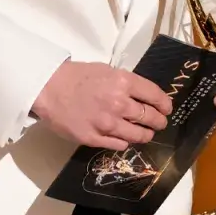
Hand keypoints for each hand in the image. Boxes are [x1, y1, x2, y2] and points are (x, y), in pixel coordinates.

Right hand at [30, 62, 171, 150]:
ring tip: (146, 134)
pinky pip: (119, 144)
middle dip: (159, 122)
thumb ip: (126, 83)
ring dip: (146, 135)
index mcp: (123, 82)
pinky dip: (125, 141)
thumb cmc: (77, 76)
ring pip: (138, 135)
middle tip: (159, 123)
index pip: (155, 96)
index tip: (167, 109)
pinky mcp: (94, 138)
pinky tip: (125, 138)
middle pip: (150, 117)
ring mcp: (107, 123)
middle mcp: (119, 103)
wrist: (49, 89)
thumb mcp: (106, 70)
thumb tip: (144, 95)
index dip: (165, 104)